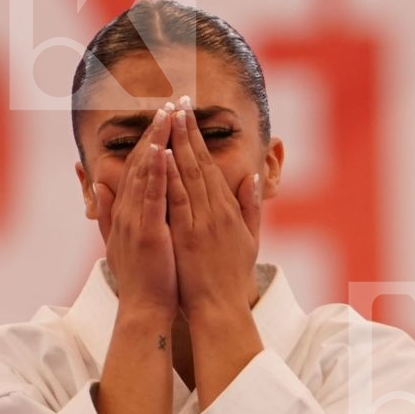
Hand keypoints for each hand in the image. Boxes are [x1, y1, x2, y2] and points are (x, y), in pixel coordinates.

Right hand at [94, 105, 176, 320]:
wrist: (144, 310)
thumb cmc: (142, 279)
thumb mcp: (121, 240)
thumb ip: (107, 212)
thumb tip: (98, 185)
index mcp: (127, 212)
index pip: (137, 169)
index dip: (148, 141)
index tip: (161, 118)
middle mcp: (128, 211)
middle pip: (141, 164)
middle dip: (154, 133)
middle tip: (166, 105)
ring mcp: (136, 221)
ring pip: (146, 174)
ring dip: (156, 143)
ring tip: (167, 116)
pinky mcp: (148, 232)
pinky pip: (154, 197)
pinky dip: (158, 173)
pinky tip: (165, 150)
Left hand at [164, 95, 258, 318]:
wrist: (221, 310)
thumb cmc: (231, 279)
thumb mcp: (250, 240)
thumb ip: (251, 208)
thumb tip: (254, 179)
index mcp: (228, 210)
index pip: (211, 166)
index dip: (199, 139)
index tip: (188, 116)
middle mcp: (216, 211)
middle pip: (200, 163)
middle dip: (187, 132)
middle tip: (178, 103)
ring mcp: (202, 222)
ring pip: (188, 175)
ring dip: (178, 145)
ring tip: (169, 119)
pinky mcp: (188, 236)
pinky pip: (177, 200)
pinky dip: (169, 177)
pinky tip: (161, 156)